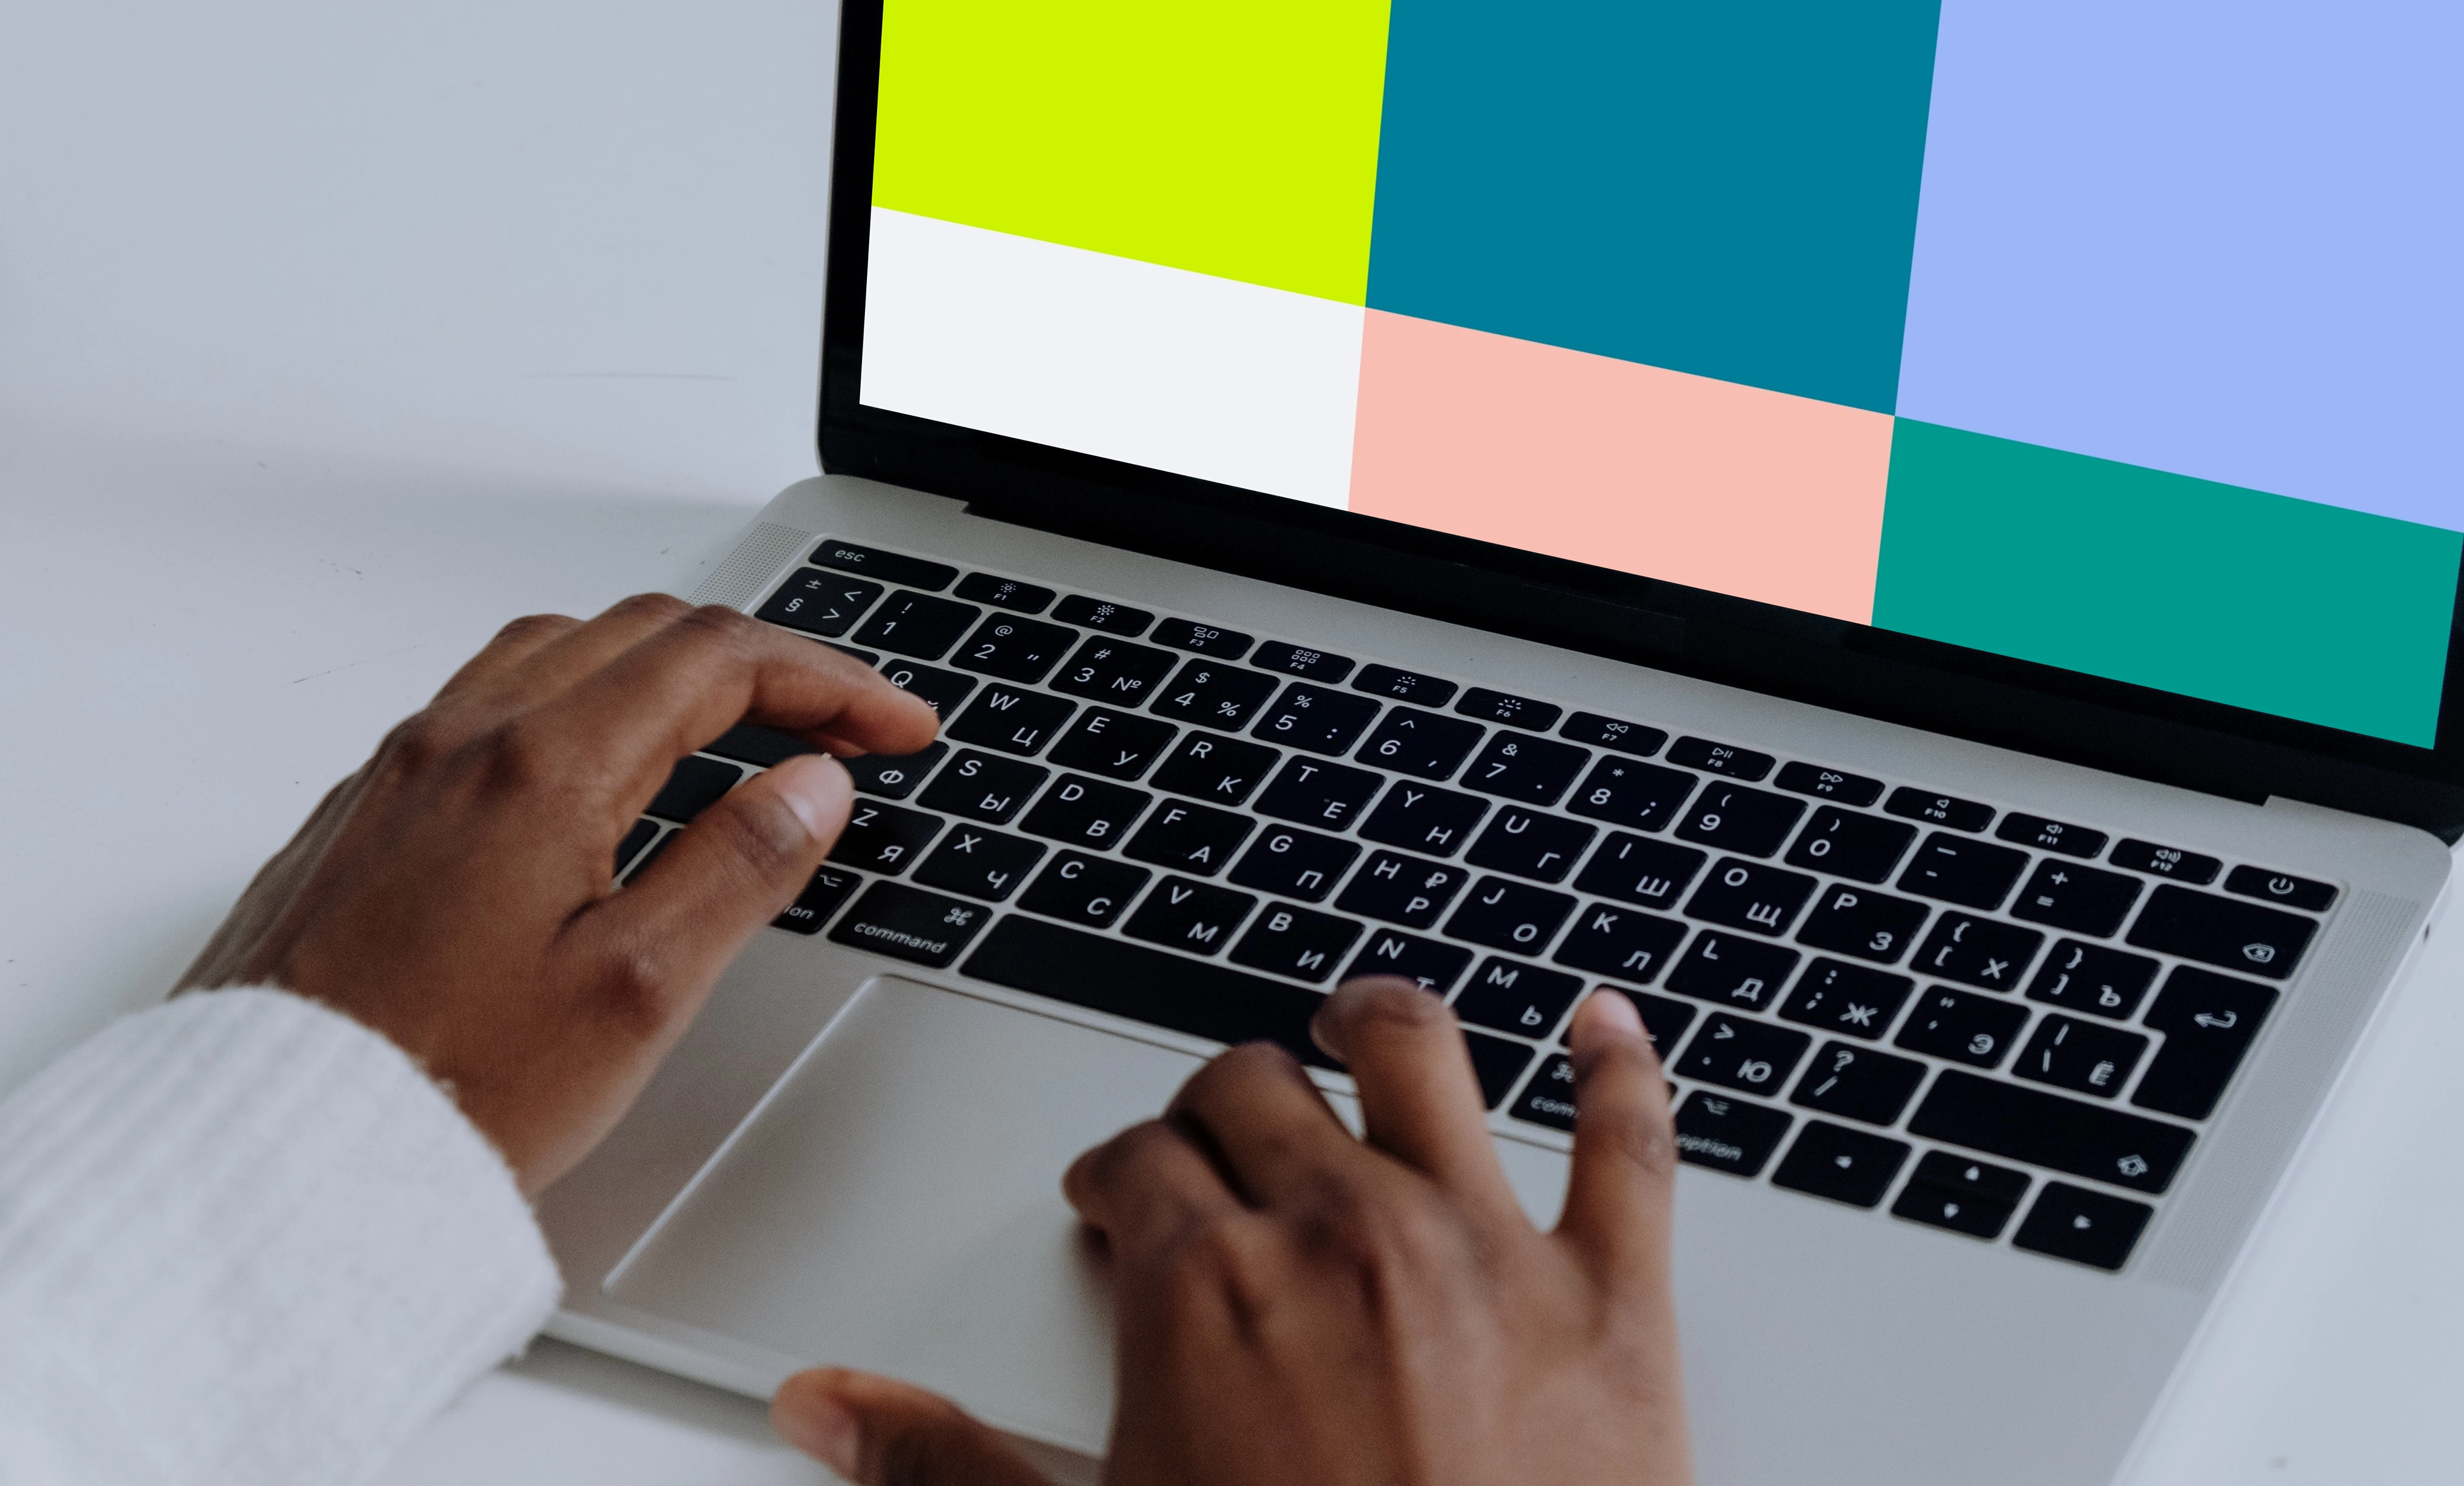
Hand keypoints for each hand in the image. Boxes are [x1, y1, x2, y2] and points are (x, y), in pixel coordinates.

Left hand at [179, 595, 934, 1191]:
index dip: (831, 682)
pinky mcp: (358, 817)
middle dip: (761, 663)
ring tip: (732, 728)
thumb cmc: (438, 1093)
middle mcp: (460, 742)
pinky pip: (483, 704)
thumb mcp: (637, 995)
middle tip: (838, 729)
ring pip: (557, 653)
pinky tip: (596, 774)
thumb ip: (736, 869)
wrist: (260, 1155)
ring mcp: (398, 773)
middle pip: (642, 633)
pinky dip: (576, 702)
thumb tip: (809, 787)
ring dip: (664, 668)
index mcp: (542, 767)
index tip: (894, 726)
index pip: (719, 662)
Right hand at [771, 982, 1690, 1485]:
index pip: (1135, 1160)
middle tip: (1215, 1138)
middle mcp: (1343, 1233)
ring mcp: (1486, 1250)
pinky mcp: (1615, 1299)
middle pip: (1257, 1089)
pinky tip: (1606, 1023)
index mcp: (1208, 1289)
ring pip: (1423, 1059)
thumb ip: (947, 1469)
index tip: (1118, 1198)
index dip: (1116, 1175)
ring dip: (1381, 1025)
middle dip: (1220, 1102)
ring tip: (1361, 1024)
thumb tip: (833, 1408)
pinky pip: (1630, 1142)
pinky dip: (1621, 1066)